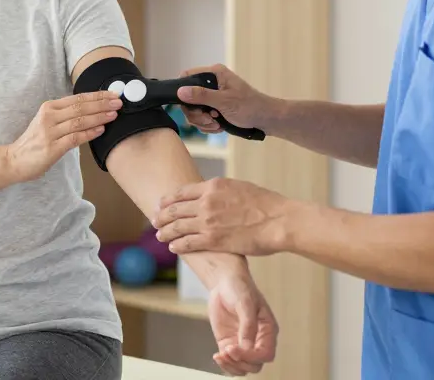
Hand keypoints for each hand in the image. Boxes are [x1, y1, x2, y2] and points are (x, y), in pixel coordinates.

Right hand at [5, 91, 121, 181]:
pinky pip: (75, 138)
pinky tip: (101, 130)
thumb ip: (66, 115)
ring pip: (80, 121)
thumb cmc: (35, 141)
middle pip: (81, 107)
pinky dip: (89, 133)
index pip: (78, 98)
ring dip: (99, 117)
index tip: (113, 94)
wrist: (14, 160)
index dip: (97, 96)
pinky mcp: (52, 147)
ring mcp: (50, 132)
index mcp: (49, 107)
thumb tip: (93, 109)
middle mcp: (49, 116)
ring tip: (114, 115)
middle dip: (102, 104)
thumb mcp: (48, 122)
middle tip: (118, 102)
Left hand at [154, 178, 290, 255]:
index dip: (168, 199)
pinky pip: (188, 242)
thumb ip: (221, 191)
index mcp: (213, 186)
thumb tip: (212, 194)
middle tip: (154, 220)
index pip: (182, 192)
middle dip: (162, 215)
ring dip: (166, 232)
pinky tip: (174, 247)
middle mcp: (207, 202)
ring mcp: (208, 221)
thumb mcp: (239, 187)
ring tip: (159, 235)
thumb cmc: (266, 204)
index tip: (161, 204)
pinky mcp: (213, 240)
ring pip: (178, 226)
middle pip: (175, 208)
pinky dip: (178, 245)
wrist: (279, 220)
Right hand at [175, 64, 271, 133]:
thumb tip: (181, 91)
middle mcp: (212, 83)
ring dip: (203, 121)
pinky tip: (218, 126)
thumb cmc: (250, 106)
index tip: (190, 106)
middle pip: (188, 98)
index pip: (188, 76)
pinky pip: (202, 117)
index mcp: (214, 74)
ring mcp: (213, 96)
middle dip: (196, 113)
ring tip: (216, 125)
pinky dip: (208, 125)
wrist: (266, 119)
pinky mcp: (215, 107)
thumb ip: (201, 96)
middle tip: (208, 120)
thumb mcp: (224, 101)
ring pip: (194, 110)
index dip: (183, 91)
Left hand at [206, 270, 278, 375]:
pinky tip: (217, 356)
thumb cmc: (240, 288)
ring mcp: (243, 344)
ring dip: (232, 366)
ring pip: (243, 367)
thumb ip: (248, 326)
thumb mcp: (245, 303)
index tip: (235, 349)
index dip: (251, 356)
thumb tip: (247, 348)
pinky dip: (224, 364)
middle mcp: (257, 340)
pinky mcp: (229, 344)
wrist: (224, 283)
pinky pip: (230, 362)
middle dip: (241, 362)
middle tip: (227, 351)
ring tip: (220, 355)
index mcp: (268, 330)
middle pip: (255, 365)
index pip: (266, 354)